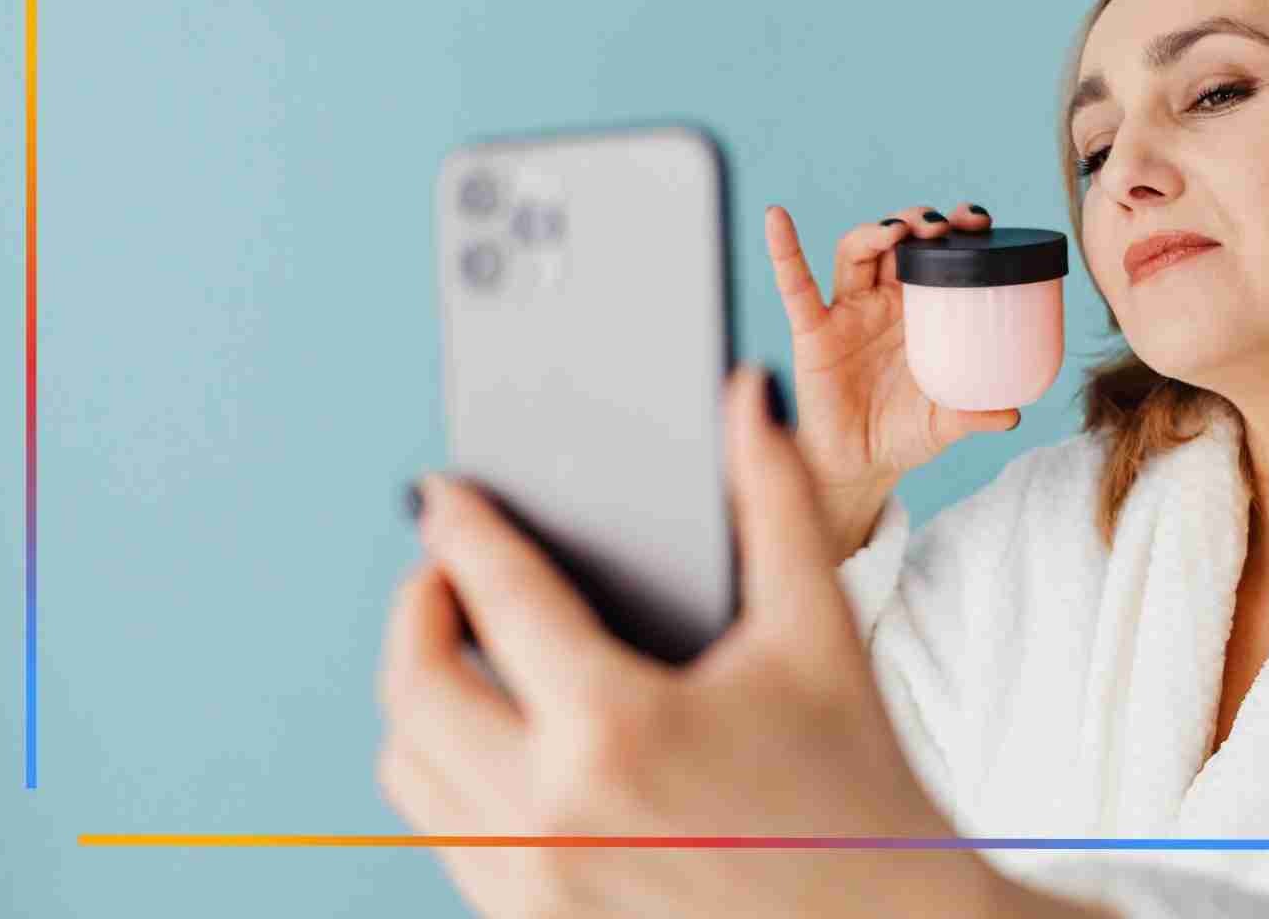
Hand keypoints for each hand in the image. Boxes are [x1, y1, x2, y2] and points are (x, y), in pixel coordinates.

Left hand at [375, 367, 1098, 917]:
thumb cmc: (858, 782)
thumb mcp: (818, 633)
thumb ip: (775, 499)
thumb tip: (746, 397)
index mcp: (618, 726)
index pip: (498, 596)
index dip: (462, 527)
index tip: (442, 495)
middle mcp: (555, 814)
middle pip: (414, 684)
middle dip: (416, 606)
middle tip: (444, 568)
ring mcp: (536, 884)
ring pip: (410, 769)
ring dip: (417, 694)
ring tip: (464, 649)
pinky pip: (445, 836)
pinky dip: (447, 774)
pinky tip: (498, 737)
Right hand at [764, 203, 1019, 556]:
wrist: (858, 466)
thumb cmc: (902, 436)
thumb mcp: (944, 424)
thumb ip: (974, 415)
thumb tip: (1012, 413)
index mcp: (919, 312)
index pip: (937, 254)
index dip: (955, 231)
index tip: (978, 221)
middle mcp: (883, 303)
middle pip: (896, 241)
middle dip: (917, 222)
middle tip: (941, 224)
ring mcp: (847, 313)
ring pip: (856, 252)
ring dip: (875, 231)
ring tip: (899, 230)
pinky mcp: (813, 332)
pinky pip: (795, 287)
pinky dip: (784, 251)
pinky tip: (777, 219)